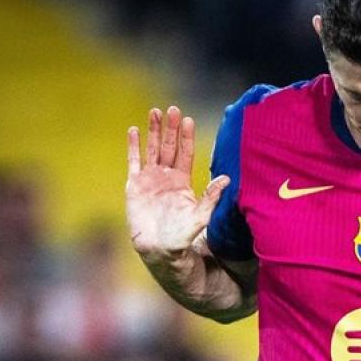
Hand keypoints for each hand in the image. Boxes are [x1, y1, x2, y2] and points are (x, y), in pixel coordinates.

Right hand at [126, 107, 229, 255]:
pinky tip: (133, 130)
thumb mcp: (200, 217)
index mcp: (183, 181)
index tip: (189, 120)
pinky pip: (133, 162)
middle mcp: (167, 177)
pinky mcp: (134, 186)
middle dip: (171, 128)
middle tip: (173, 109)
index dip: (187, 137)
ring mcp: (150, 180)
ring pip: (152, 149)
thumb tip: (227, 179)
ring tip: (154, 111)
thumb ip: (211, 197)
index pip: (185, 153)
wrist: (158, 251)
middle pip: (169, 146)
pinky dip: (133, 146)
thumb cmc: (182, 238)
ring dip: (153, 131)